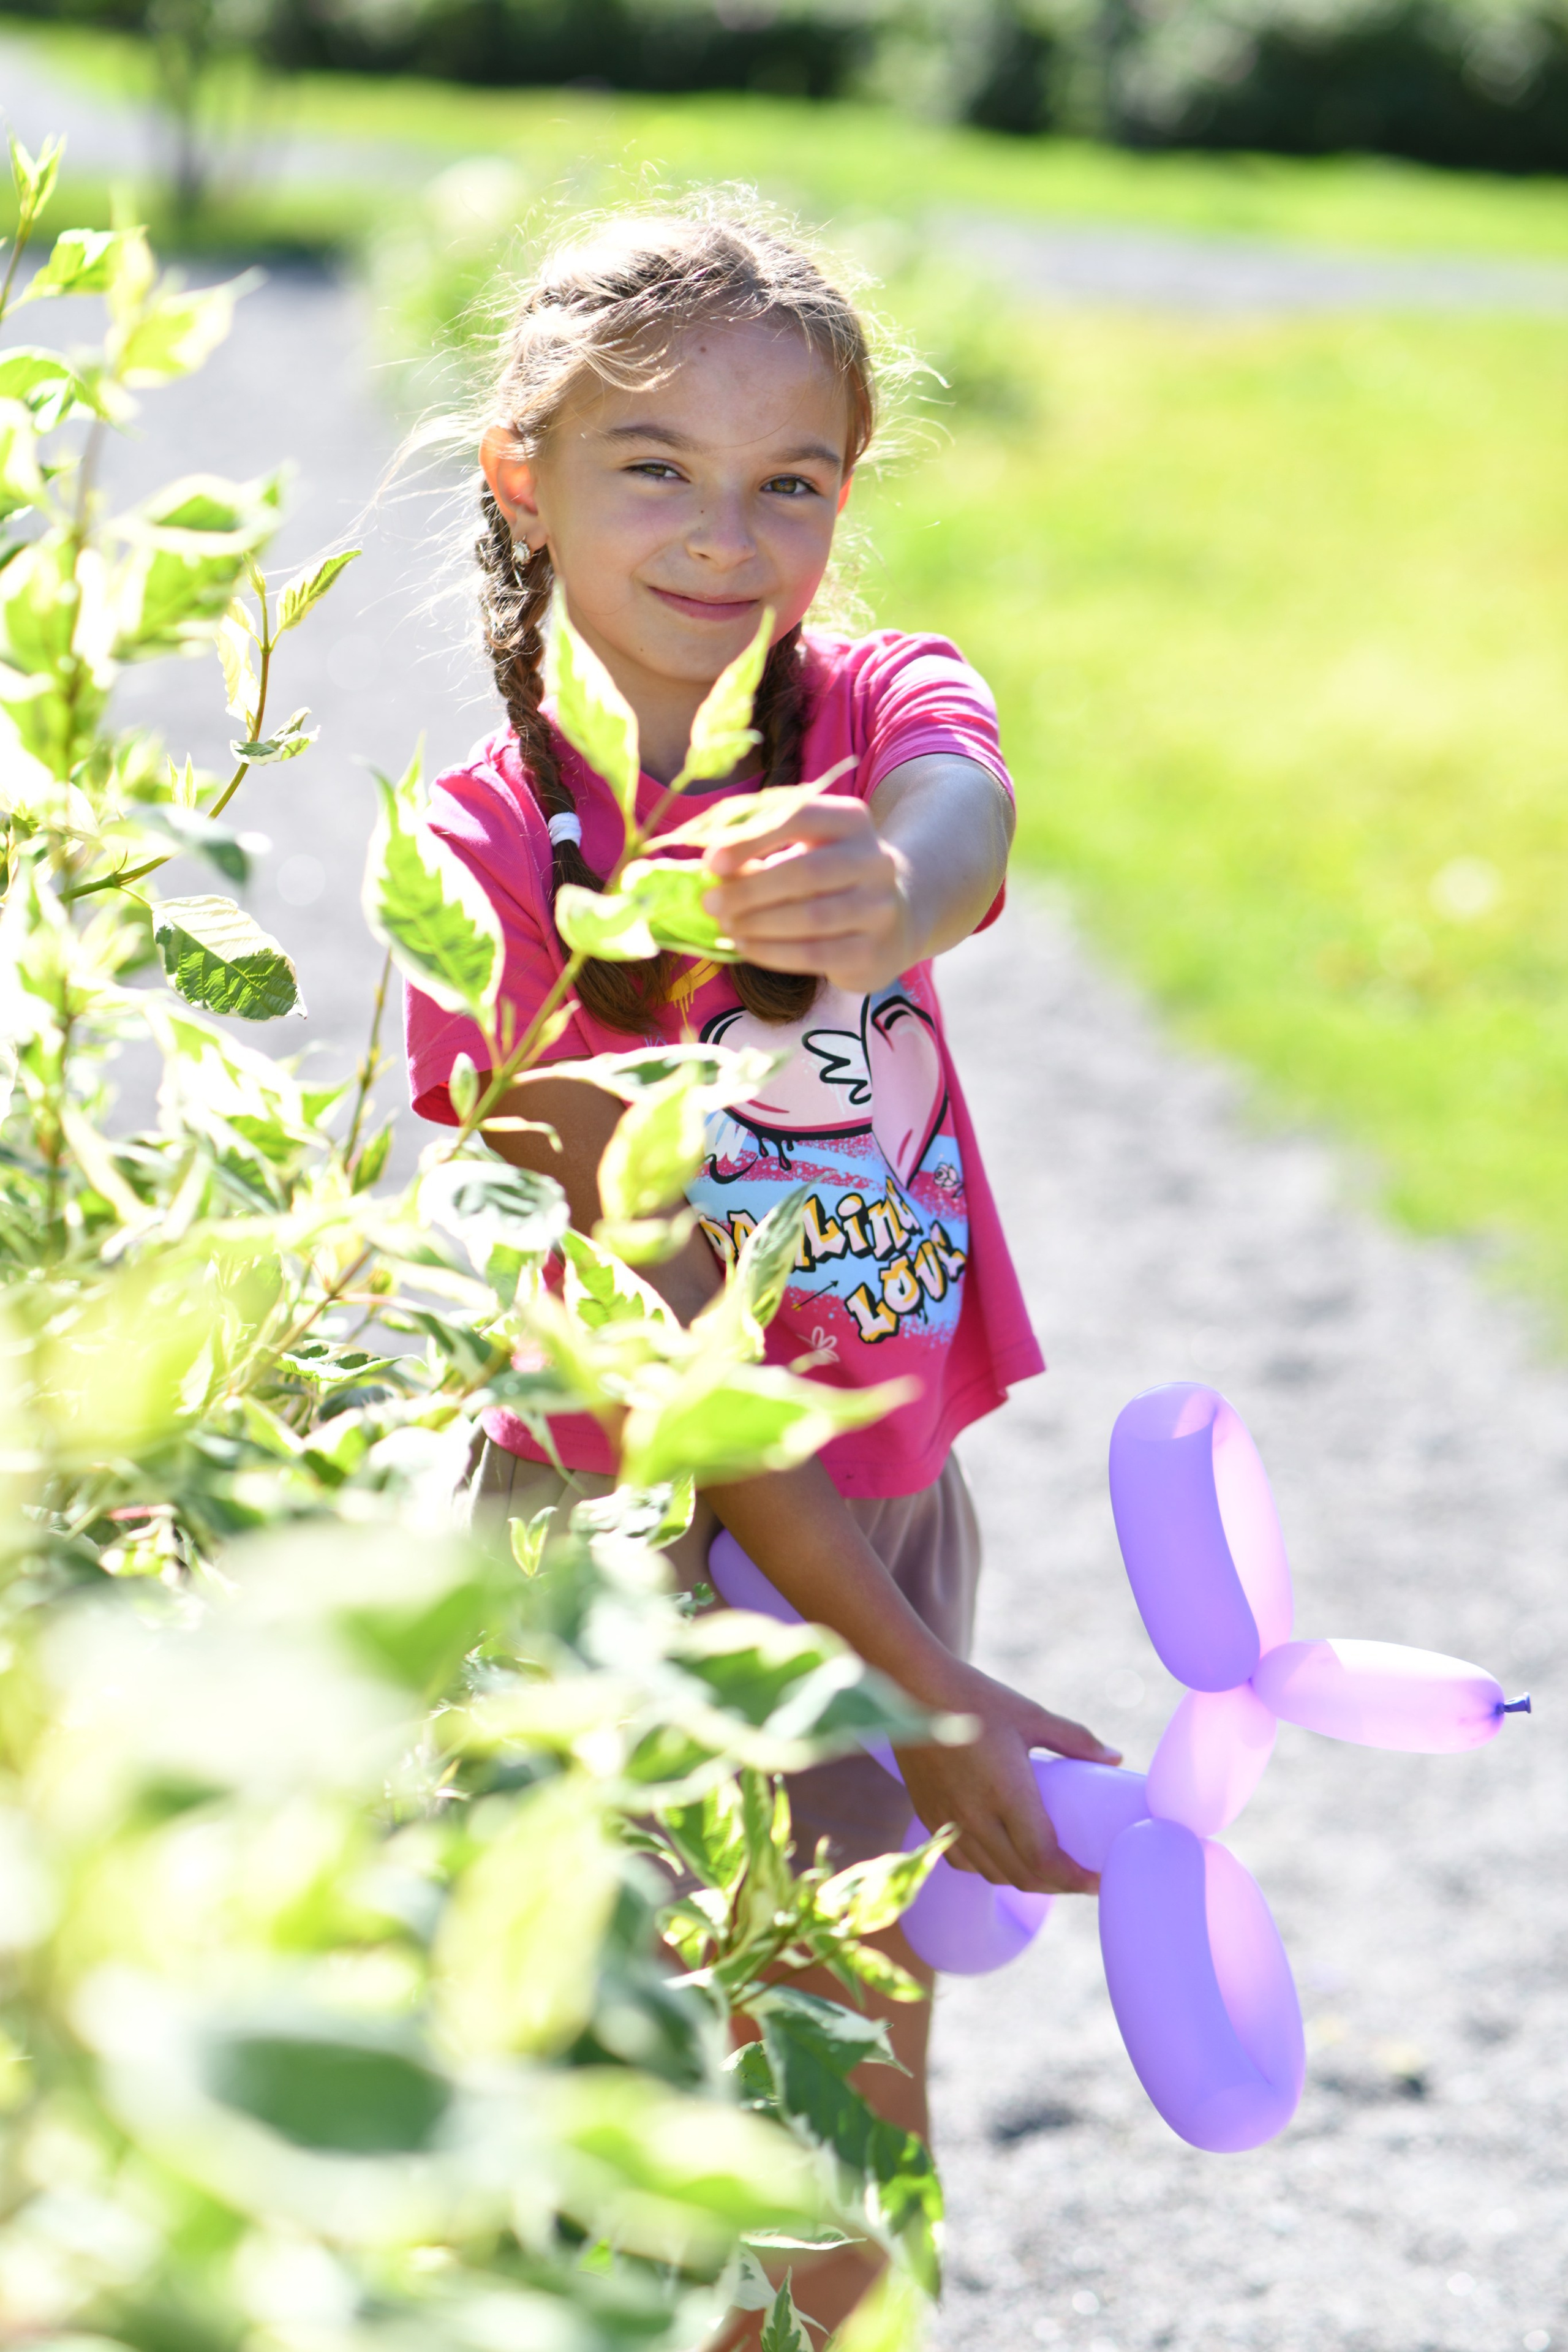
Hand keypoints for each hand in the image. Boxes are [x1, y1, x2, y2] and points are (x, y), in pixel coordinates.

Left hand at [701, 798, 917, 993]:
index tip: (712, 861)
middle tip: (711, 904)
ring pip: (810, 917)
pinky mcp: (873, 951)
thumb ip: (760, 854)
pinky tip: (746, 948)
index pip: (799, 818)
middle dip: (749, 890)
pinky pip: (814, 954)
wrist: (895, 919)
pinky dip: (772, 953)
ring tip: (726, 927)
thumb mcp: (802, 852)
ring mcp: (879, 908)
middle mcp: (874, 860)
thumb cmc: (829, 879)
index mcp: (852, 821)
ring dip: (757, 924)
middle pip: (805, 873)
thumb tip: (710, 870)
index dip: (752, 839)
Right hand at [895, 1659, 1121, 1896]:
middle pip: (1022, 1877)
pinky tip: (1002, 1853)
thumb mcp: (1031, 1715)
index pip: (1045, 1860)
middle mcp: (976, 1817)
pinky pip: (963, 1861)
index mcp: (1006, 1794)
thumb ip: (1075, 1740)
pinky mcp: (929, 1815)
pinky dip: (988, 1868)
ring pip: (991, 1874)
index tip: (1098, 1881)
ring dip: (1024, 1880)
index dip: (1075, 1880)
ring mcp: (949, 1820)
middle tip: (1081, 1878)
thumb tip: (1115, 1758)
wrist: (910, 1687)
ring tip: (1048, 1871)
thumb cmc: (976, 1697)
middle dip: (1058, 1886)